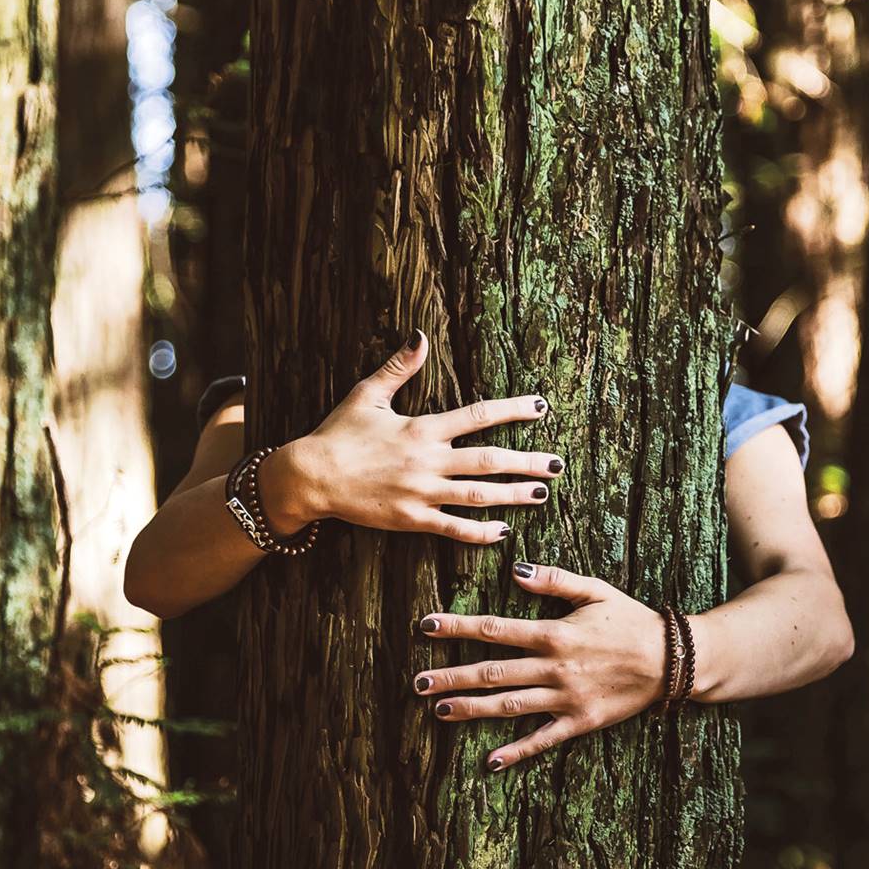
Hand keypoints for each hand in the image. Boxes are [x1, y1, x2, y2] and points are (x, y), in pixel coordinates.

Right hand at [261, 330, 563, 543]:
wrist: (310, 477)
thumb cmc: (338, 434)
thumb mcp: (367, 394)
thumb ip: (399, 367)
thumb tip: (420, 336)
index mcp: (422, 429)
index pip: (478, 416)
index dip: (512, 411)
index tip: (541, 408)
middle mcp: (428, 461)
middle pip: (488, 461)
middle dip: (526, 462)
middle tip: (557, 465)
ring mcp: (421, 493)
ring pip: (478, 496)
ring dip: (512, 495)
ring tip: (540, 494)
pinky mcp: (411, 520)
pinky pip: (452, 528)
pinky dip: (479, 532)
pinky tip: (502, 532)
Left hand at [412, 562, 673, 770]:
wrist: (673, 660)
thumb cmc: (630, 621)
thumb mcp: (595, 591)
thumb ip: (554, 580)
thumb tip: (516, 570)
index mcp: (554, 633)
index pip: (495, 629)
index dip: (458, 627)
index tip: (426, 626)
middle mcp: (554, 668)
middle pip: (493, 673)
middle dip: (452, 676)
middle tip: (418, 682)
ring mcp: (566, 699)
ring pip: (509, 706)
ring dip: (472, 709)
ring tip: (439, 711)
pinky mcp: (580, 722)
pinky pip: (543, 739)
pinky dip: (517, 751)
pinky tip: (490, 760)